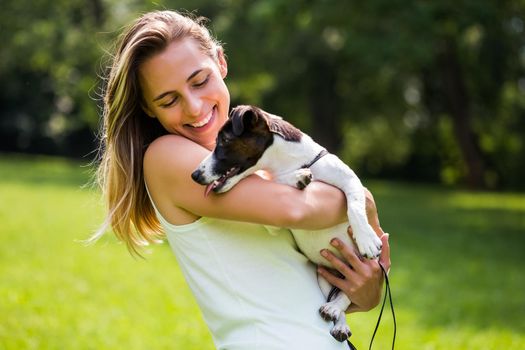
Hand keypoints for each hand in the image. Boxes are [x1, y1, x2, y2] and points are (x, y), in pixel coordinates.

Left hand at [317, 188, 390, 312]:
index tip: (348, 228)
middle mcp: (365, 272)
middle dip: (341, 247)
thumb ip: (385, 250)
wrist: (371, 302)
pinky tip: (319, 268)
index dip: (356, 239)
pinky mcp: (348, 289)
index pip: (363, 249)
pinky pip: (335, 280)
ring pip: (341, 267)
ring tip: (322, 251)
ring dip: (331, 259)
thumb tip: (385, 235)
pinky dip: (326, 274)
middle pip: (351, 256)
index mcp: (373, 265)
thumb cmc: (377, 280)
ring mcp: (356, 281)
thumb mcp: (384, 267)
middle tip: (332, 240)